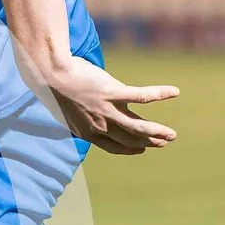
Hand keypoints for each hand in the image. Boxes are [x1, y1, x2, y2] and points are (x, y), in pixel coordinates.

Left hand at [31, 54, 179, 154]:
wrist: (50, 74)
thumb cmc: (55, 88)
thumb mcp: (65, 110)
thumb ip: (78, 117)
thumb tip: (80, 116)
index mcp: (88, 132)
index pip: (114, 146)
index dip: (130, 149)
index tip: (142, 149)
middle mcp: (100, 126)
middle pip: (130, 139)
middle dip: (149, 142)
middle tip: (164, 142)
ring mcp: (108, 111)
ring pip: (138, 127)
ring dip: (157, 132)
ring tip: (172, 135)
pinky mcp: (113, 93)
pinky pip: (141, 96)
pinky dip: (159, 94)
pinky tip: (174, 91)